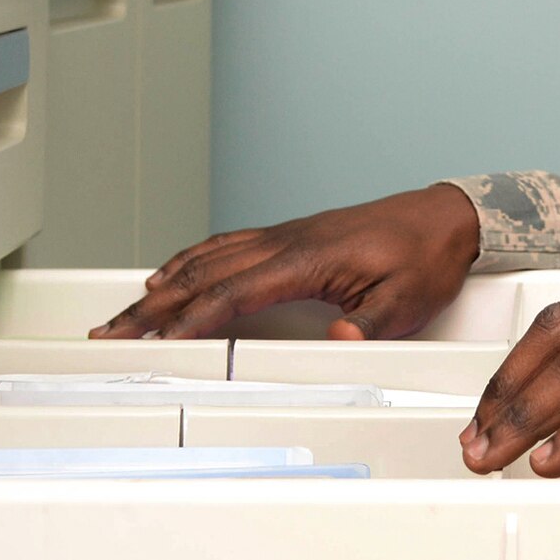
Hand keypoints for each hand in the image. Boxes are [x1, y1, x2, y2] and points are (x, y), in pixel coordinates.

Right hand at [89, 184, 481, 340]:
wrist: (448, 217)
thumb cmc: (428, 255)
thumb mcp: (407, 302)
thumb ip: (369, 324)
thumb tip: (335, 340)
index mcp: (308, 259)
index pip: (235, 293)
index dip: (192, 321)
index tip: (156, 343)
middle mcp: (288, 242)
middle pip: (206, 275)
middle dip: (155, 307)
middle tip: (112, 332)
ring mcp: (287, 234)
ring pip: (211, 257)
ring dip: (165, 284)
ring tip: (126, 311)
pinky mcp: (293, 234)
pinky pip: (228, 244)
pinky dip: (191, 259)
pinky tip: (173, 272)